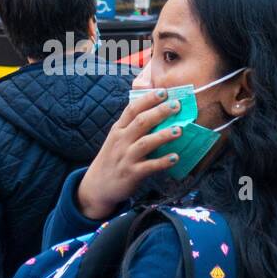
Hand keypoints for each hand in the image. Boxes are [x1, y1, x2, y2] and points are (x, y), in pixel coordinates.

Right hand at [75, 89, 182, 220]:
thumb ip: (131, 126)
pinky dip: (162, 162)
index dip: (148, 99)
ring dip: (163, 135)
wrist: (96, 186)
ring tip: (179, 130)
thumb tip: (156, 111)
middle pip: (141, 122)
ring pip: (145, 143)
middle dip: (159, 112)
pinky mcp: (131, 174)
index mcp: (118, 129)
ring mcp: (126, 157)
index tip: (163, 91)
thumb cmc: (112, 159)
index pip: (132, 109)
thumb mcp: (116, 139)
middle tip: (177, 105)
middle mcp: (121, 141)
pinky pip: (149, 167)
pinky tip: (175, 157)